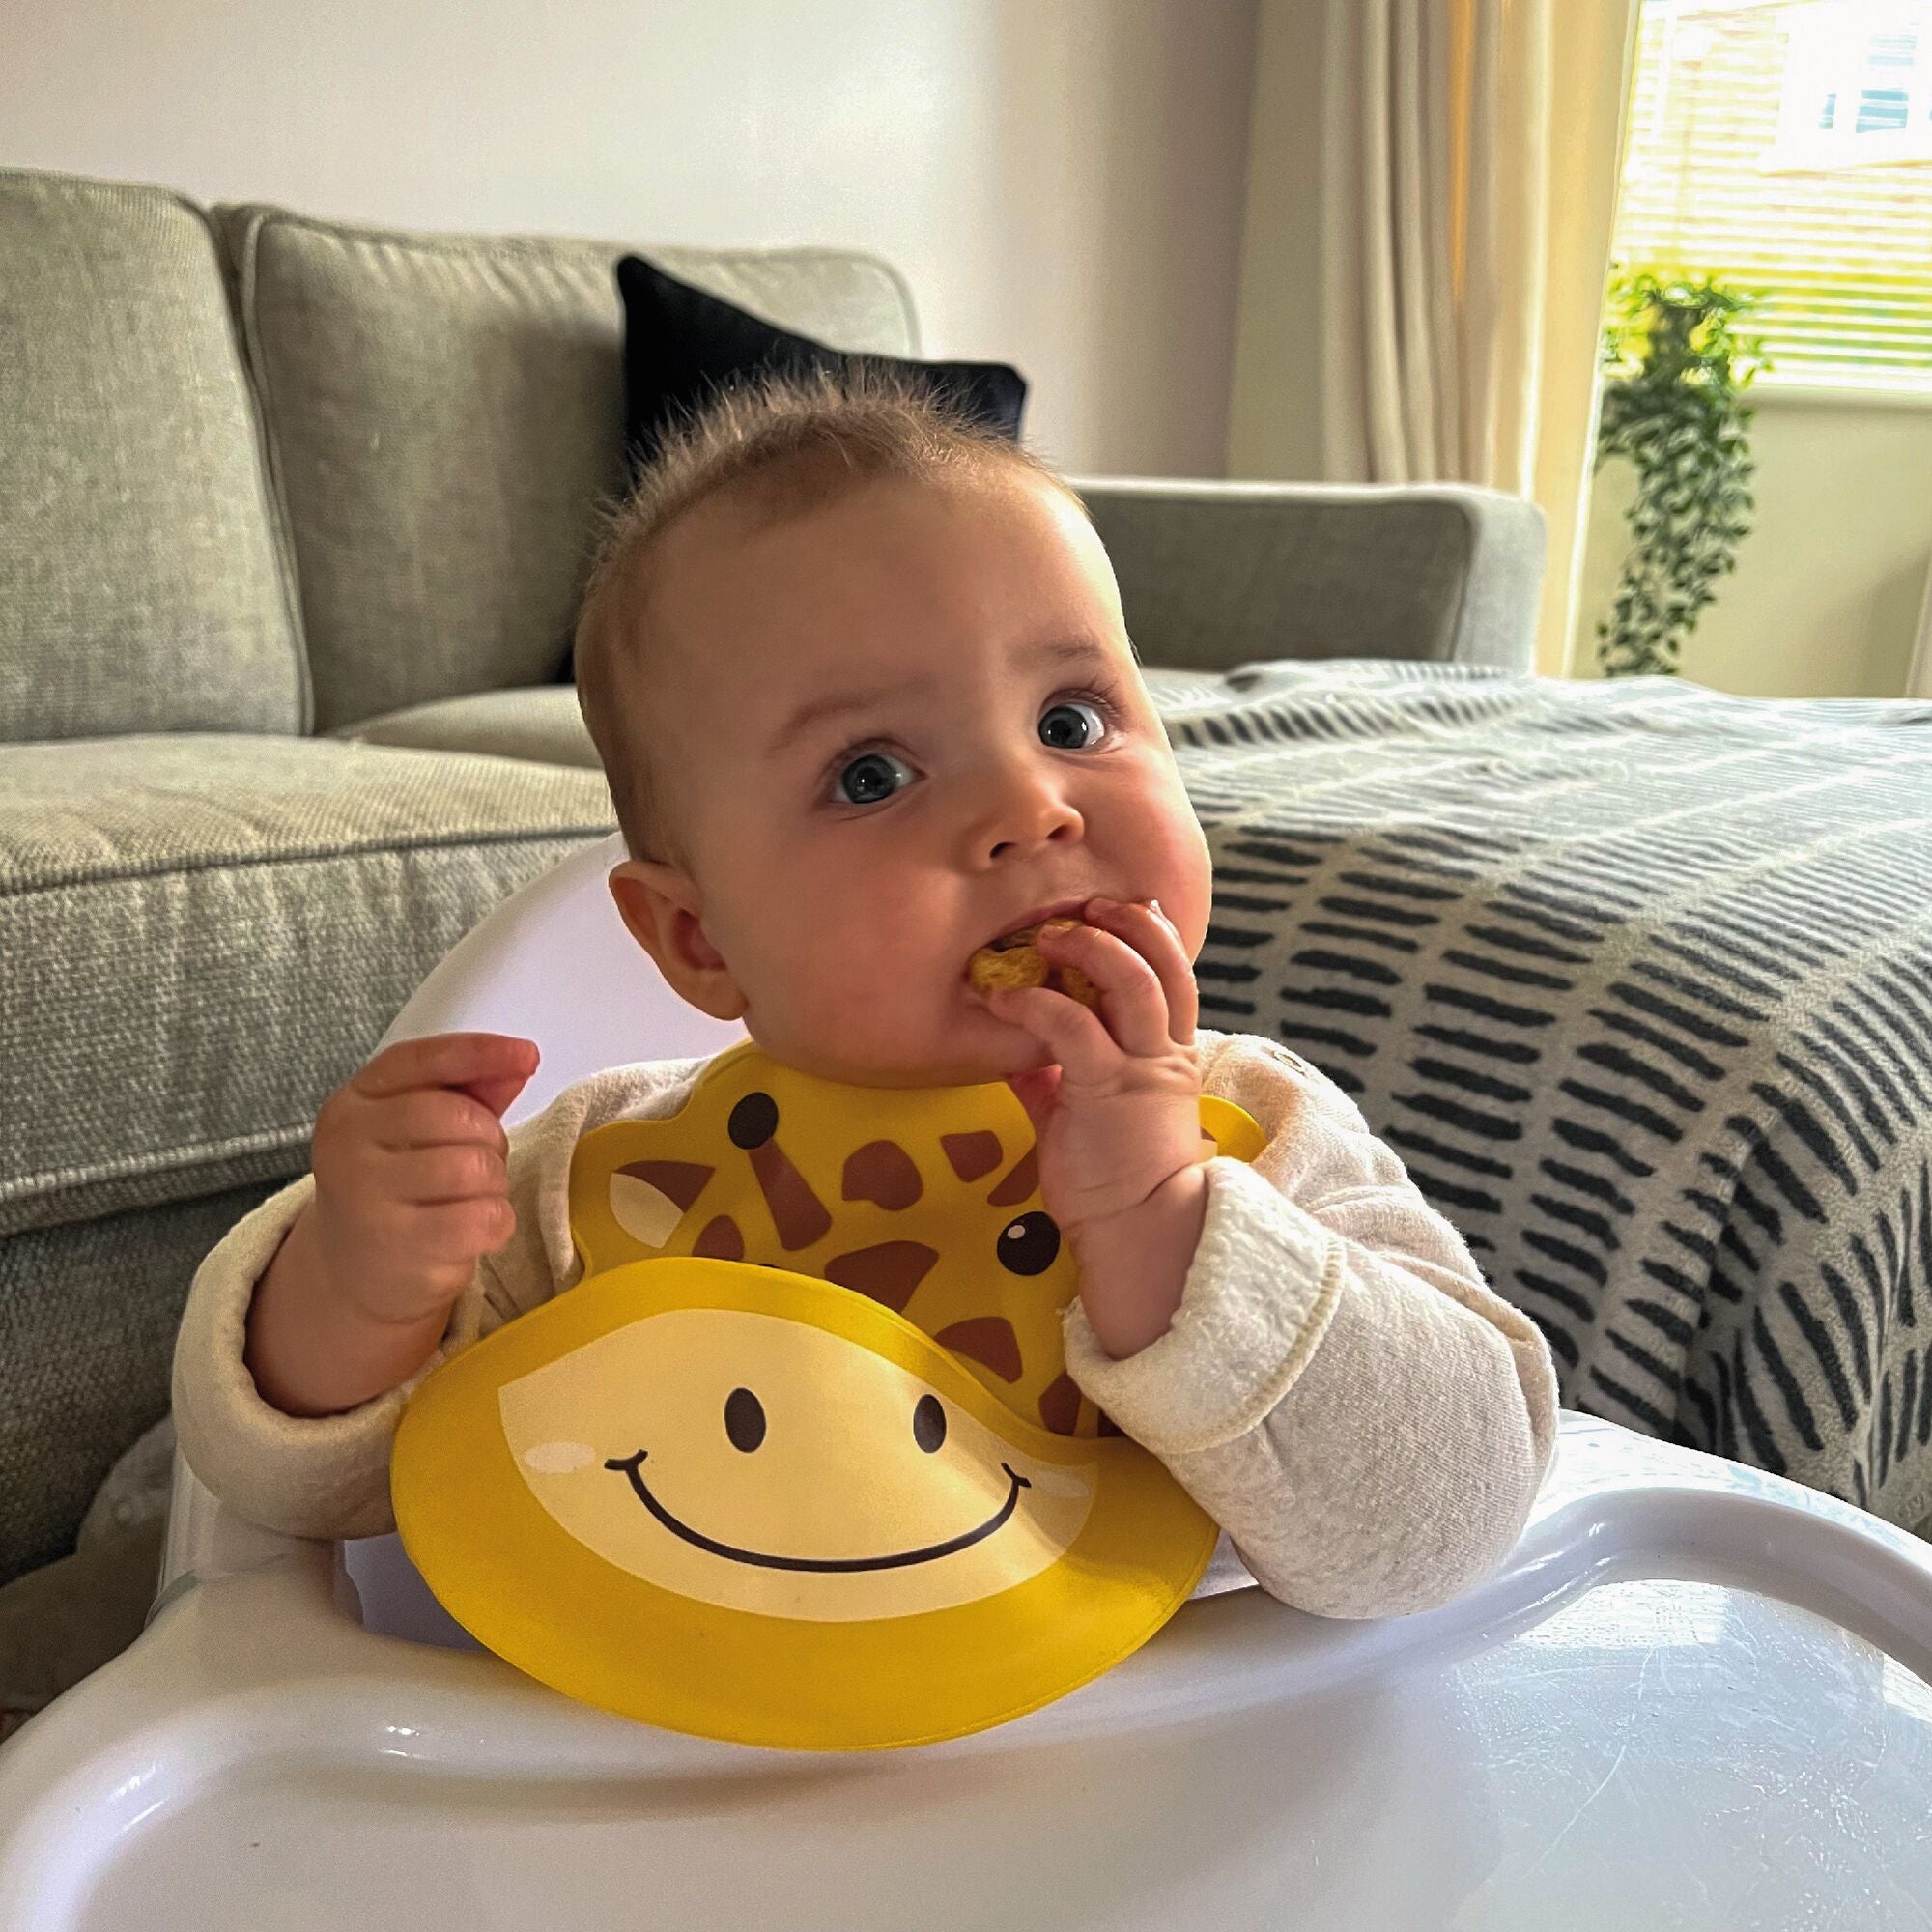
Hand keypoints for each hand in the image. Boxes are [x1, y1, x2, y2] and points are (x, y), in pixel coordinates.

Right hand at [307, 1031, 539, 1325]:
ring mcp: (367, 1197)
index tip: (526, 1054)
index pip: (422, 1061)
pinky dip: (496, 1223)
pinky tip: (470, 1231)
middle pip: (460, 1117)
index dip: (481, 1052)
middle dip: (490, 1139)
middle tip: (476, 1165)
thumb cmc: (398, 1187)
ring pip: (476, 1167)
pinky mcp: (399, 1246)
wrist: (352, 1269)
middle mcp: (348, 1144)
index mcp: (353, 1103)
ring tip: (468, 1199)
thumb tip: (520, 1060)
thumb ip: (468, 1090)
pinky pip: (484, 1217)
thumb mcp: (419, 1130)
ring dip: (493, 1184)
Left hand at [981, 898, 1203, 1238]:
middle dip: (1127, 923)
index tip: (1119, 909)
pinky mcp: (1106, 1089)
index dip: (1152, 935)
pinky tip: (1002, 1000)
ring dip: (1090, 946)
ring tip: (1048, 937)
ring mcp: (1140, 1068)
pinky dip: (1034, 1002)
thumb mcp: (1084, 1115)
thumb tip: (1018, 1053)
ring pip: (1133, 981)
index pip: (1174, 976)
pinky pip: (1071, 1025)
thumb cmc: (1115, 1181)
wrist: (1137, 1232)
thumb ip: (1058, 1078)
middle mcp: (1164, 1053)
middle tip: (1086, 906)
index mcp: (1169, 1055)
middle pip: (1164, 964)